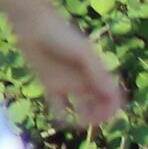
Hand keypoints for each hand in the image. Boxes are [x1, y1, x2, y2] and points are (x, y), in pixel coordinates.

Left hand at [14, 15, 124, 129]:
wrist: (34, 26)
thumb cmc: (61, 35)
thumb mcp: (82, 53)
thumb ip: (97, 72)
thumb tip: (113, 94)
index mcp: (97, 71)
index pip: (112, 94)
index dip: (112, 107)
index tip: (105, 115)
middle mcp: (85, 79)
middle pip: (99, 104)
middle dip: (98, 115)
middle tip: (90, 121)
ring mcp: (68, 84)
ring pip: (82, 107)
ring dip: (84, 118)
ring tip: (78, 122)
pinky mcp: (51, 86)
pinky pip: (60, 107)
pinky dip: (62, 116)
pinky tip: (62, 121)